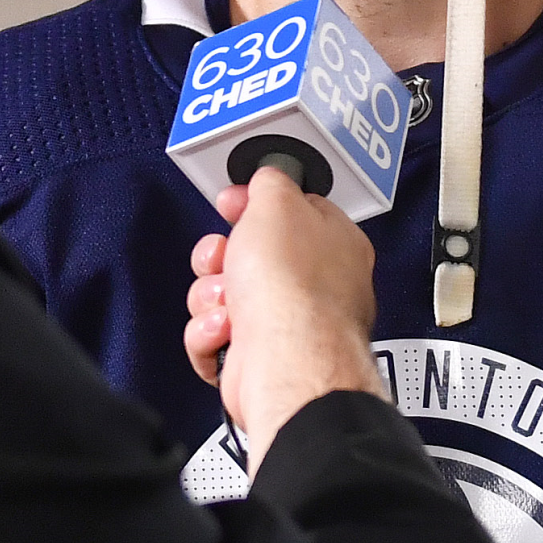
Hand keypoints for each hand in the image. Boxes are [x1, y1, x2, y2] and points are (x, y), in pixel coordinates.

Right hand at [185, 169, 385, 474]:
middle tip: (223, 259)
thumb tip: (266, 180)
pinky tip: (224, 333)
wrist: (285, 362)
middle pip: (249, 256)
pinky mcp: (258, 360)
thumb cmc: (293, 287)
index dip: (254, 205)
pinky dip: (209, 336)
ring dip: (211, 297)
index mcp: (332, 243)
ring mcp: (288, 325)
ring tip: (227, 304)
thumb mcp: (278, 203)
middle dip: (222, 256)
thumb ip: (271, 183)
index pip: (291, 213)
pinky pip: (214, 338)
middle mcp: (315, 286)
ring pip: (225, 297)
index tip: (230, 203)